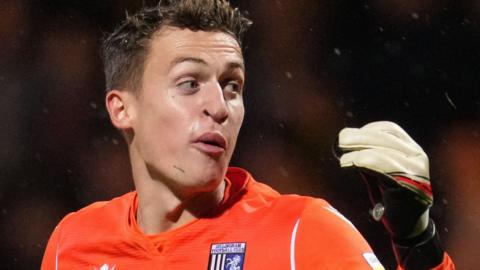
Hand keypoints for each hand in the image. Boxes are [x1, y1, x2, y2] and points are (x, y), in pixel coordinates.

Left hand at [336, 121, 430, 237]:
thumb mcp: (379, 172)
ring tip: (342, 157)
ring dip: (359, 152)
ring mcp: (416, 170)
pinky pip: (384, 168)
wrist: (408, 226)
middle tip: (341, 140)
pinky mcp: (410, 184)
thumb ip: (369, 157)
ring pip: (383, 152)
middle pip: (384, 138)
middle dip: (359, 137)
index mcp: (412, 150)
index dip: (368, 129)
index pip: (390, 129)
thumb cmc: (390, 198)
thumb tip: (347, 141)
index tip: (349, 134)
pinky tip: (350, 163)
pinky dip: (364, 162)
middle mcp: (418, 157)